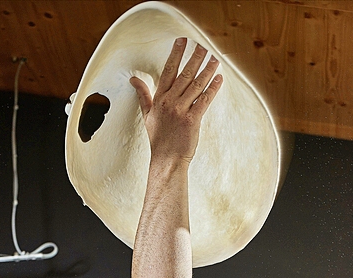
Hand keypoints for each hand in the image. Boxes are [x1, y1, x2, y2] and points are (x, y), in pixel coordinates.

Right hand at [130, 38, 222, 164]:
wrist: (166, 160)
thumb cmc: (158, 139)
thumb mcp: (147, 115)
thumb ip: (143, 95)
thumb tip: (133, 80)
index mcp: (159, 99)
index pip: (168, 71)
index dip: (176, 54)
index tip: (182, 41)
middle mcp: (169, 102)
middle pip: (185, 74)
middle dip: (195, 58)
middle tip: (203, 46)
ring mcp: (181, 110)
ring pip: (196, 85)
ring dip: (207, 70)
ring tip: (214, 59)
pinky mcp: (192, 120)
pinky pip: (204, 100)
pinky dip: (212, 89)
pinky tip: (218, 79)